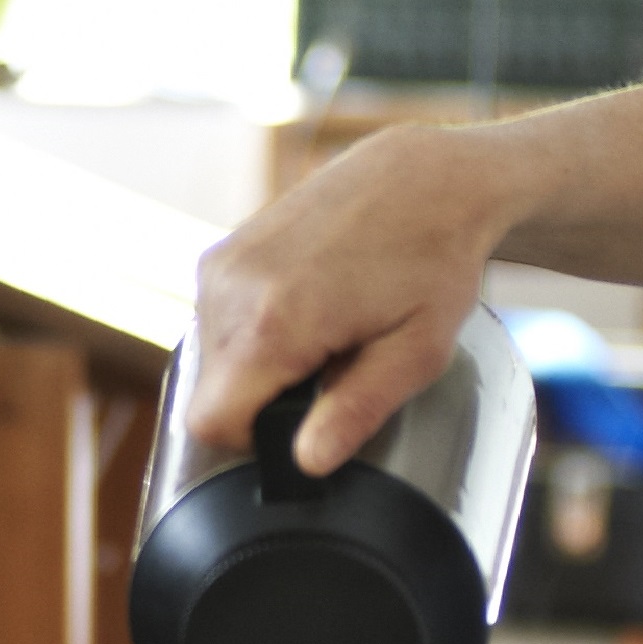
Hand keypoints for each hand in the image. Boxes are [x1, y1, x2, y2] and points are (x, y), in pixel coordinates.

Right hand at [187, 124, 502, 473]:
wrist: (422, 178)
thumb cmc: (432, 264)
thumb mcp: (415, 354)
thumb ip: (356, 411)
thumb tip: (308, 465)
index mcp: (273, 322)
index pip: (212, 423)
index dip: (252, 446)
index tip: (301, 431)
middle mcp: (231, 289)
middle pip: (210, 397)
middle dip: (262, 407)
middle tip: (329, 381)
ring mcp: (221, 265)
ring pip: (212, 363)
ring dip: (259, 372)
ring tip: (325, 345)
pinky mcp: (223, 252)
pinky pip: (217, 326)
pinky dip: (254, 339)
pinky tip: (308, 320)